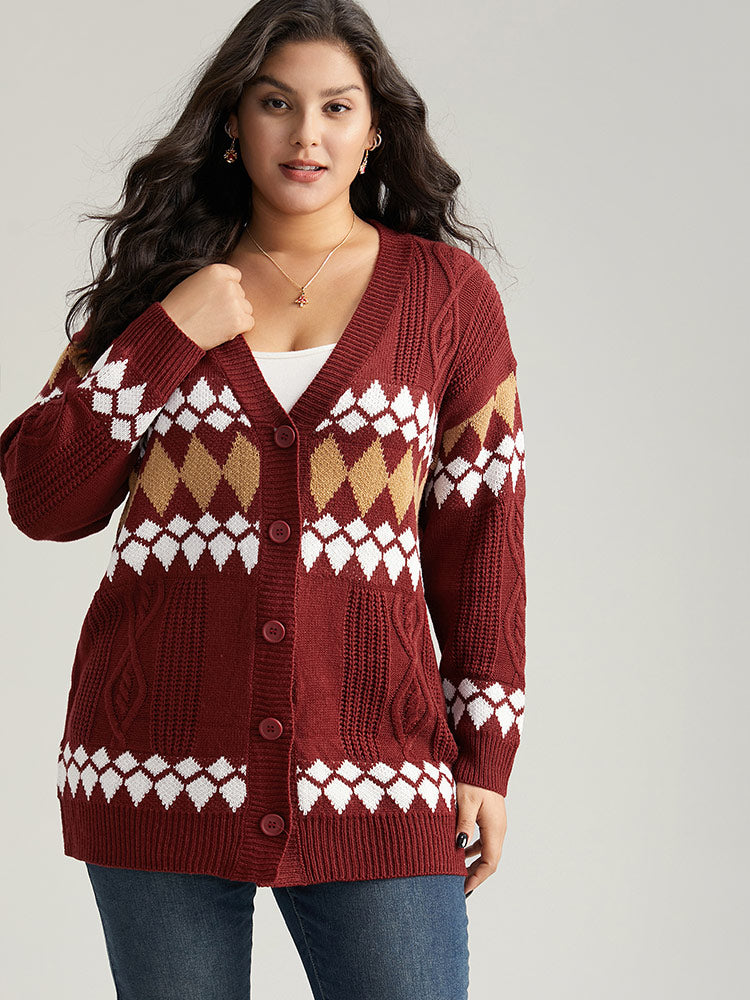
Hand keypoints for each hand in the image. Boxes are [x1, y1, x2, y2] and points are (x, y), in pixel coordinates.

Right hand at [159, 263, 254, 350]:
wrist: (173, 330)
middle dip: (232, 303)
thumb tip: (232, 284)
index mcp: (216, 270)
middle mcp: (228, 284)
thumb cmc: (178, 308)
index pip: (236, 276)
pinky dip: (240, 328)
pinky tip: (223, 329)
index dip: (227, 288)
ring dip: (236, 316)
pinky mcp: (238, 321)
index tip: (216, 298)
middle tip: (213, 312)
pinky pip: (250, 323)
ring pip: (246, 308)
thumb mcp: (193, 282)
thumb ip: (214, 281)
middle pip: (241, 293)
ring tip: (216, 321)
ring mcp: (234, 303)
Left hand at [455, 781, 506, 895]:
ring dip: (474, 864)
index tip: (463, 889)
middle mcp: (499, 829)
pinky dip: (474, 850)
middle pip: (489, 861)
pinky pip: (485, 841)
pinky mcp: (490, 818)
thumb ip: (464, 824)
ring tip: (457, 873)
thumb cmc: (474, 779)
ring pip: (487, 852)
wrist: (484, 761)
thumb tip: (460, 846)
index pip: (489, 863)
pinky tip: (461, 851)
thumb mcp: (466, 801)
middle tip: (457, 886)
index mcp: (494, 828)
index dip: (477, 878)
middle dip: (474, 875)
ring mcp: (495, 824)